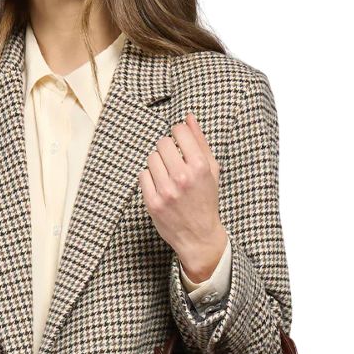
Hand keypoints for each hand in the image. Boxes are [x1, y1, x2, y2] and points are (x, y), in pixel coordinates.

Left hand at [138, 112, 227, 279]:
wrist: (199, 236)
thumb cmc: (206, 200)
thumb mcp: (211, 170)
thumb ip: (200, 142)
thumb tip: (189, 117)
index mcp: (200, 166)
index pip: (179, 131)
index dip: (178, 133)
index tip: (180, 142)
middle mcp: (182, 177)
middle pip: (162, 143)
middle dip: (167, 149)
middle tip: (174, 161)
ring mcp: (166, 191)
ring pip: (151, 158)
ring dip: (158, 163)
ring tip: (167, 175)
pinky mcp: (153, 202)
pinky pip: (143, 175)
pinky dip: (150, 178)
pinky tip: (160, 186)